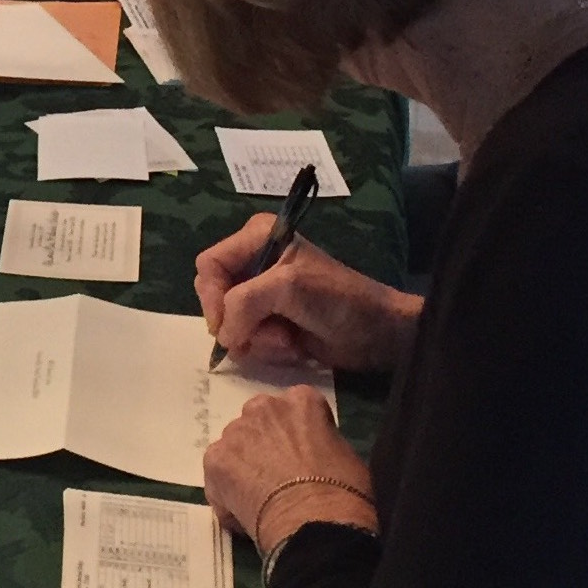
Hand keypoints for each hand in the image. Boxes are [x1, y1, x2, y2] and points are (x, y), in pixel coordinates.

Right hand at [196, 218, 421, 374]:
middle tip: (262, 335)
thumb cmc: (338, 299)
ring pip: (230, 324)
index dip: (212, 297)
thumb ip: (243, 302)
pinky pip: (247, 340)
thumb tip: (223, 336)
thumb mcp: (287, 288)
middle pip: (215, 296)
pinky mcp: (271, 322)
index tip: (227, 326)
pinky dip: (267, 348)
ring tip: (287, 341)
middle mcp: (254, 262)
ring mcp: (262, 295)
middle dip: (239, 322)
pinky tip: (293, 347)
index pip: (209, 265)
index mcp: (257, 238)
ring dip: (257, 340)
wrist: (378, 333)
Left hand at [203, 385, 377, 558]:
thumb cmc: (345, 493)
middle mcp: (264, 407)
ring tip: (261, 500)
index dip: (298, 436)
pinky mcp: (215, 459)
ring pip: (235, 447)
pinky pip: (218, 477)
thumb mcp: (347, 457)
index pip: (295, 410)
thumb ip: (323, 444)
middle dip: (265, 445)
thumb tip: (314, 460)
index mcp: (302, 401)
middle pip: (259, 422)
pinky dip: (227, 496)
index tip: (303, 458)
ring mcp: (236, 432)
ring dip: (244, 467)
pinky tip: (246, 516)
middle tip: (279, 477)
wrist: (316, 523)